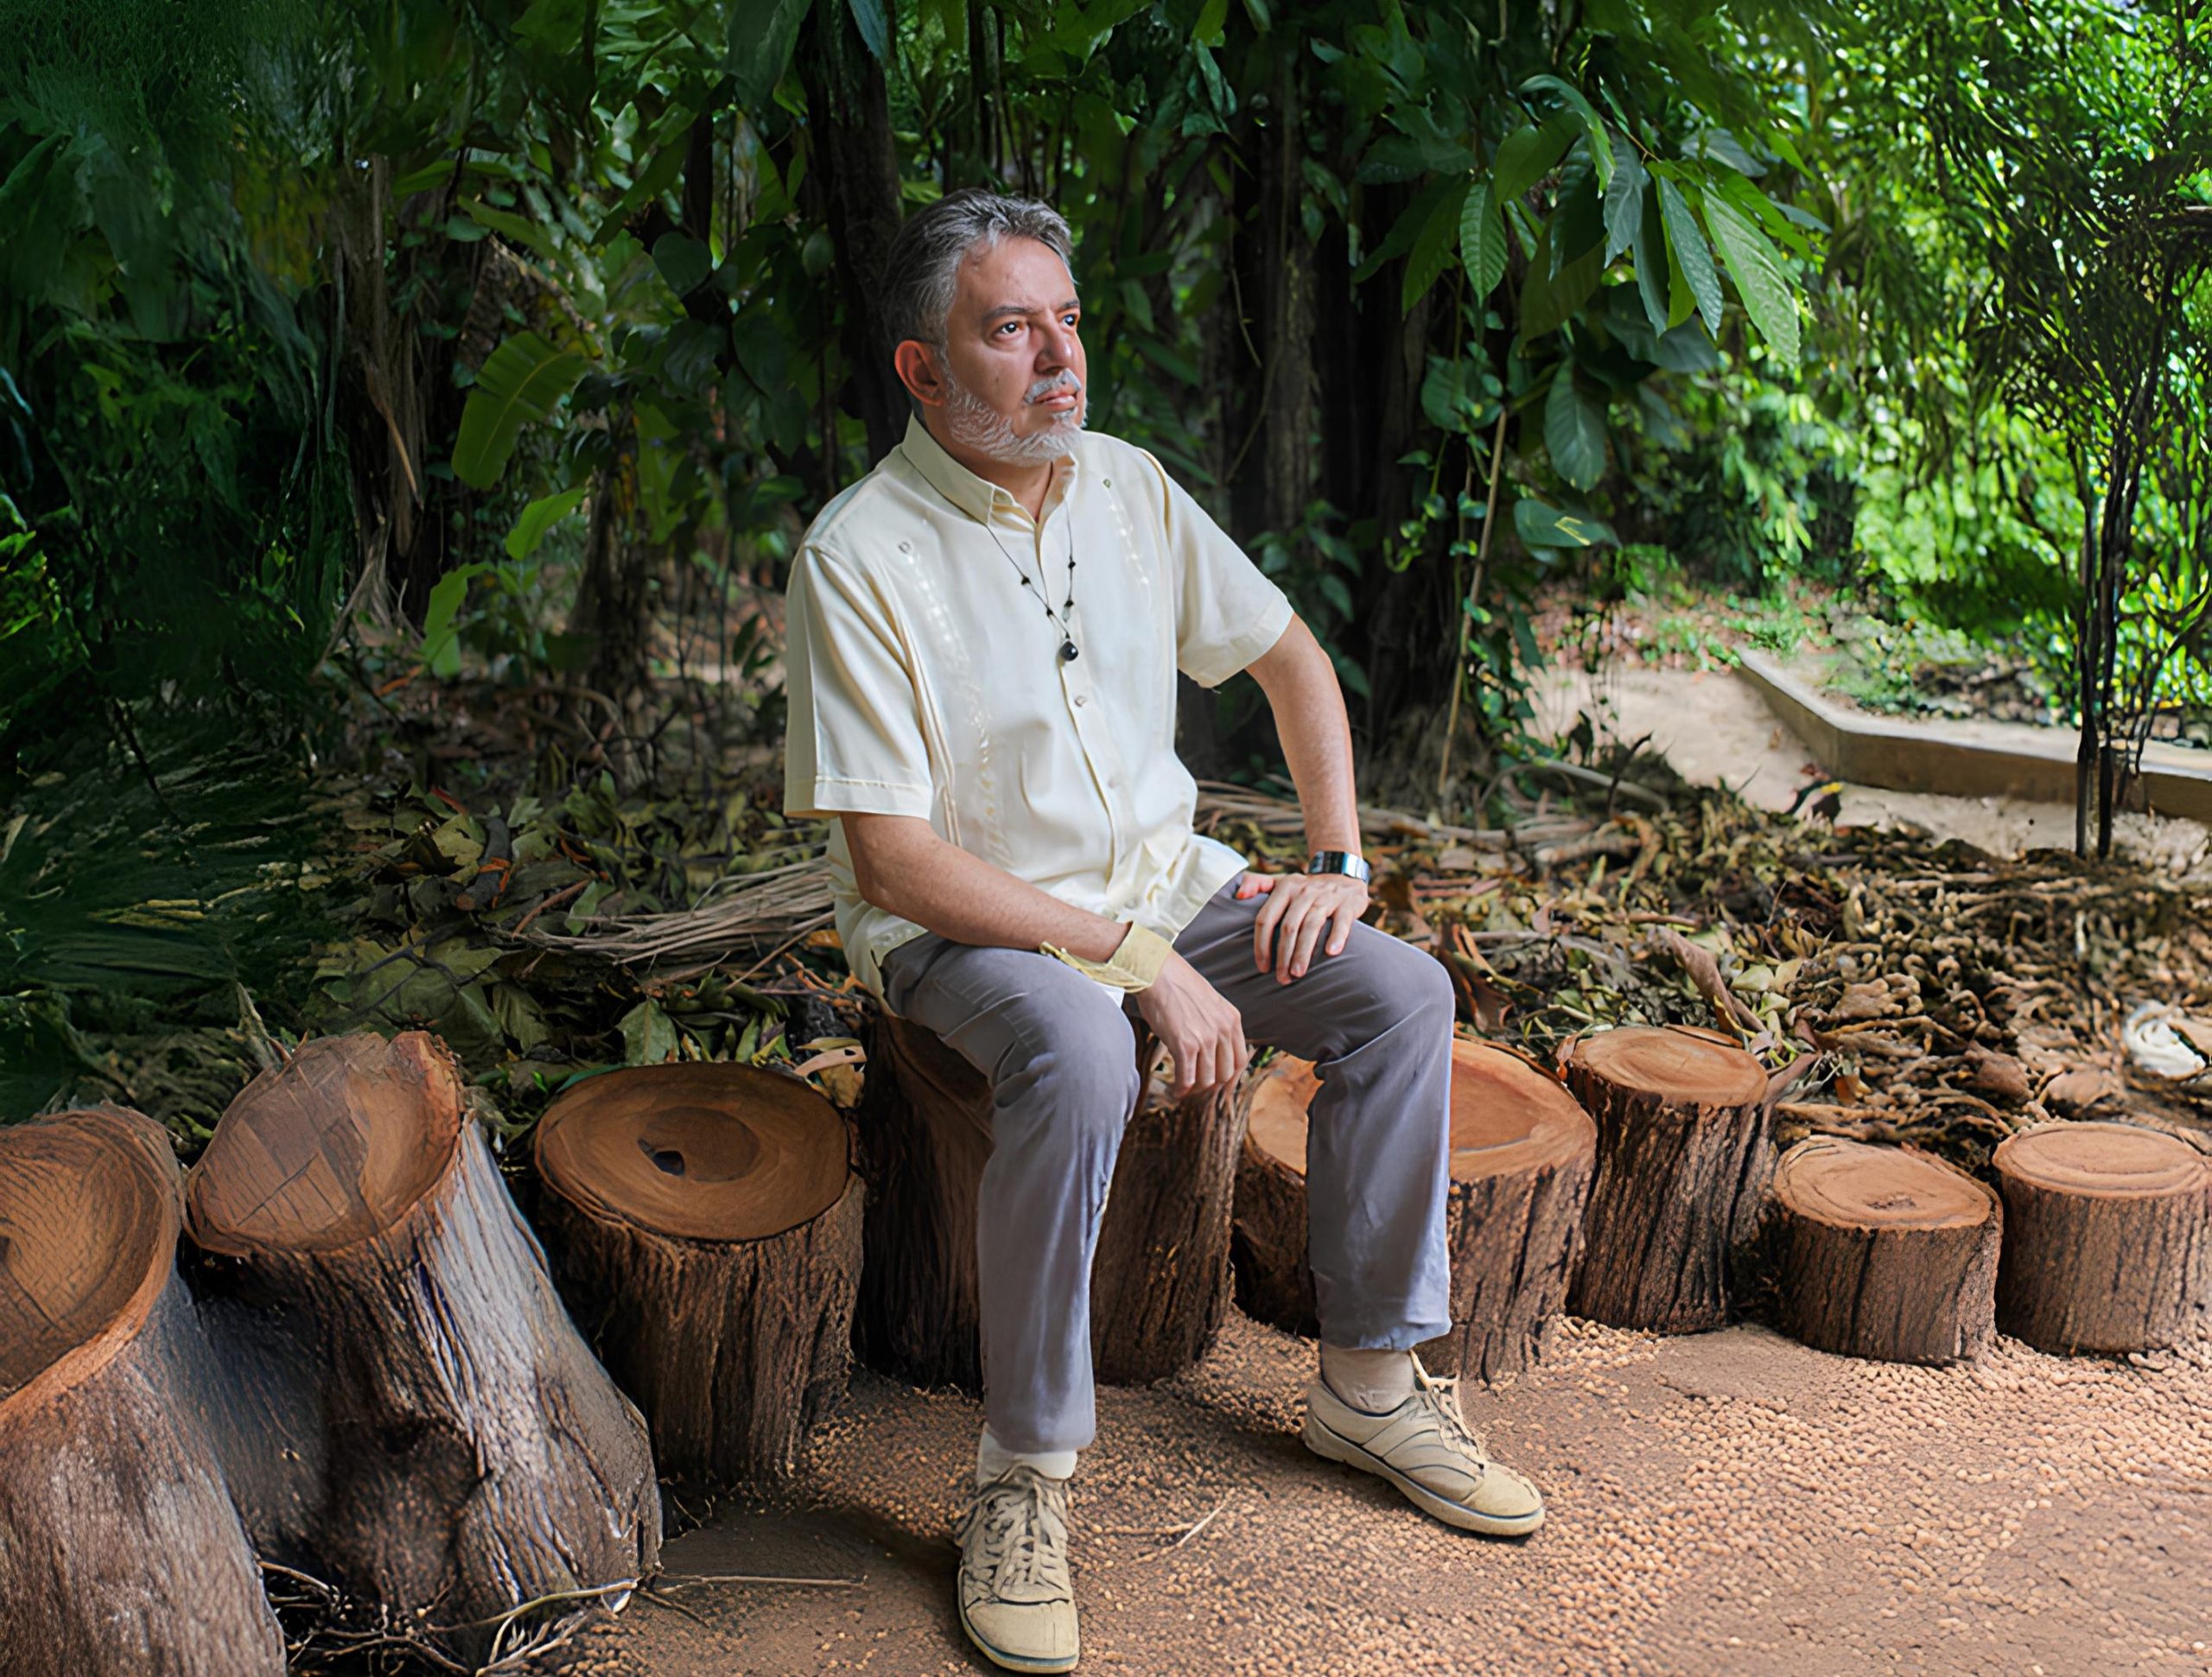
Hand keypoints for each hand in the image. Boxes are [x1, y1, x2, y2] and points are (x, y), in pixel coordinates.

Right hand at [1134, 951, 1247, 1101]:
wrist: (1157, 972)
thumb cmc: (1176, 984)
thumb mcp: (1208, 1002)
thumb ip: (1216, 1023)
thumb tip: (1212, 1046)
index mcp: (1232, 1019)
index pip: (1241, 1060)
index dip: (1230, 1079)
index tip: (1219, 1086)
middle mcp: (1223, 1030)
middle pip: (1226, 1074)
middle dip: (1211, 1086)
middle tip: (1198, 1089)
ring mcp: (1205, 1038)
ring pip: (1207, 1080)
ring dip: (1195, 1090)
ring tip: (1184, 1090)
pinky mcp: (1185, 1045)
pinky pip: (1188, 1078)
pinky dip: (1182, 1089)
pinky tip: (1176, 1090)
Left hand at [1236, 869, 1368, 984]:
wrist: (1343, 874)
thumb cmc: (1305, 888)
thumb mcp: (1281, 882)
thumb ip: (1257, 884)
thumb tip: (1238, 895)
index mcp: (1285, 887)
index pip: (1266, 918)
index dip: (1262, 944)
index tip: (1262, 967)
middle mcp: (1304, 891)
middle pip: (1288, 926)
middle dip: (1283, 955)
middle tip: (1282, 978)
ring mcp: (1327, 897)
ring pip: (1311, 926)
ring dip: (1303, 951)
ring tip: (1298, 973)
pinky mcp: (1348, 904)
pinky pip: (1341, 922)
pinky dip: (1337, 937)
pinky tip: (1331, 953)